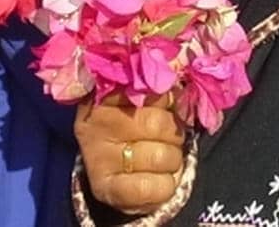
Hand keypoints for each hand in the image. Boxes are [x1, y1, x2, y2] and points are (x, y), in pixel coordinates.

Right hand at [75, 96, 184, 215]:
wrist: (111, 170)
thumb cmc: (133, 127)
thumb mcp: (142, 102)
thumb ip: (159, 92)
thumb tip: (181, 87)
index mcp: (106, 93)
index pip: (152, 90)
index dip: (169, 101)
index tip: (167, 108)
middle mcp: (97, 123)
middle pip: (159, 123)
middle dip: (173, 133)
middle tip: (167, 138)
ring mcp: (99, 157)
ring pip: (162, 156)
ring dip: (173, 160)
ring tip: (161, 158)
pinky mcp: (107, 189)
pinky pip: (155, 187)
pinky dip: (166, 185)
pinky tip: (158, 180)